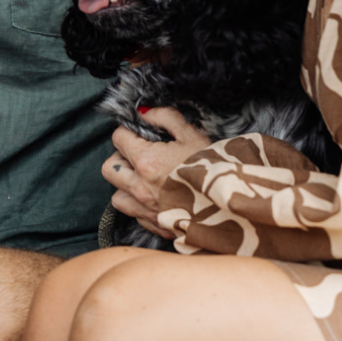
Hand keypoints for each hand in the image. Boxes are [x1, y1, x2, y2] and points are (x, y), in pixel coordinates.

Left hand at [102, 108, 211, 239]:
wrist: (232, 205)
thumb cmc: (214, 167)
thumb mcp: (192, 134)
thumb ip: (165, 117)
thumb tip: (144, 113)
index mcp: (147, 161)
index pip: (118, 139)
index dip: (128, 132)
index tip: (140, 133)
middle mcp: (141, 188)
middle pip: (109, 169)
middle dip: (121, 158)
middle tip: (139, 154)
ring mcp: (147, 210)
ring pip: (117, 196)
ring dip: (126, 186)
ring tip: (144, 179)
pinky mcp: (156, 227)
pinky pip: (135, 215)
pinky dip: (140, 205)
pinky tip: (157, 197)